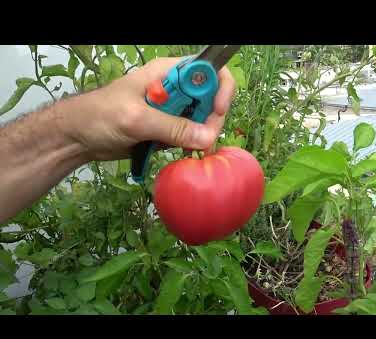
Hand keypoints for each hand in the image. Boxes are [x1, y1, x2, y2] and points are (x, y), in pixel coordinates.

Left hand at [61, 57, 235, 160]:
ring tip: (191, 150)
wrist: (79, 137)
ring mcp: (172, 110)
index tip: (217, 111)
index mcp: (167, 73)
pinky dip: (191, 145)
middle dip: (212, 119)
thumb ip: (172, 126)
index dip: (219, 87)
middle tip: (203, 142)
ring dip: (202, 136)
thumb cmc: (100, 116)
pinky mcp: (167, 129)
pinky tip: (182, 152)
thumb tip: (207, 137)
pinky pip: (190, 135)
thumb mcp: (136, 119)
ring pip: (203, 119)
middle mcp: (174, 89)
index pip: (207, 70)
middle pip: (210, 98)